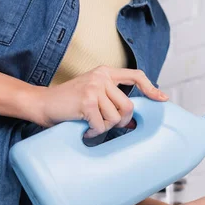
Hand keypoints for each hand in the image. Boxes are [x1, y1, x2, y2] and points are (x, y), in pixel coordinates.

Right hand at [33, 66, 168, 137]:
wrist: (42, 104)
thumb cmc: (70, 103)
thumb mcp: (94, 95)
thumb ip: (113, 101)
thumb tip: (135, 123)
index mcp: (105, 72)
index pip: (136, 76)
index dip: (151, 88)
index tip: (162, 99)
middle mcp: (101, 77)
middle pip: (129, 106)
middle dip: (121, 122)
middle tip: (106, 125)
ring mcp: (94, 88)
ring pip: (116, 118)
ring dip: (105, 127)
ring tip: (91, 123)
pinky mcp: (87, 101)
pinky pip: (102, 125)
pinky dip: (93, 132)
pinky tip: (84, 128)